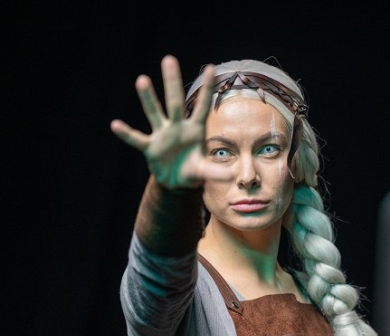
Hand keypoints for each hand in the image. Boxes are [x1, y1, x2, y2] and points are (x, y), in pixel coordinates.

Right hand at [110, 55, 230, 187]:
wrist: (176, 181)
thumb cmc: (193, 170)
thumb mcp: (204, 172)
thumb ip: (215, 172)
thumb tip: (232, 176)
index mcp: (195, 130)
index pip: (202, 106)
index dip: (207, 89)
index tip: (212, 68)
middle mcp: (178, 127)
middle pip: (175, 102)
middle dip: (172, 82)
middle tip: (169, 59)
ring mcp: (162, 135)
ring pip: (155, 113)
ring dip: (148, 98)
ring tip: (142, 80)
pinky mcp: (150, 147)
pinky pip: (137, 139)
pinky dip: (127, 134)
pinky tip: (115, 125)